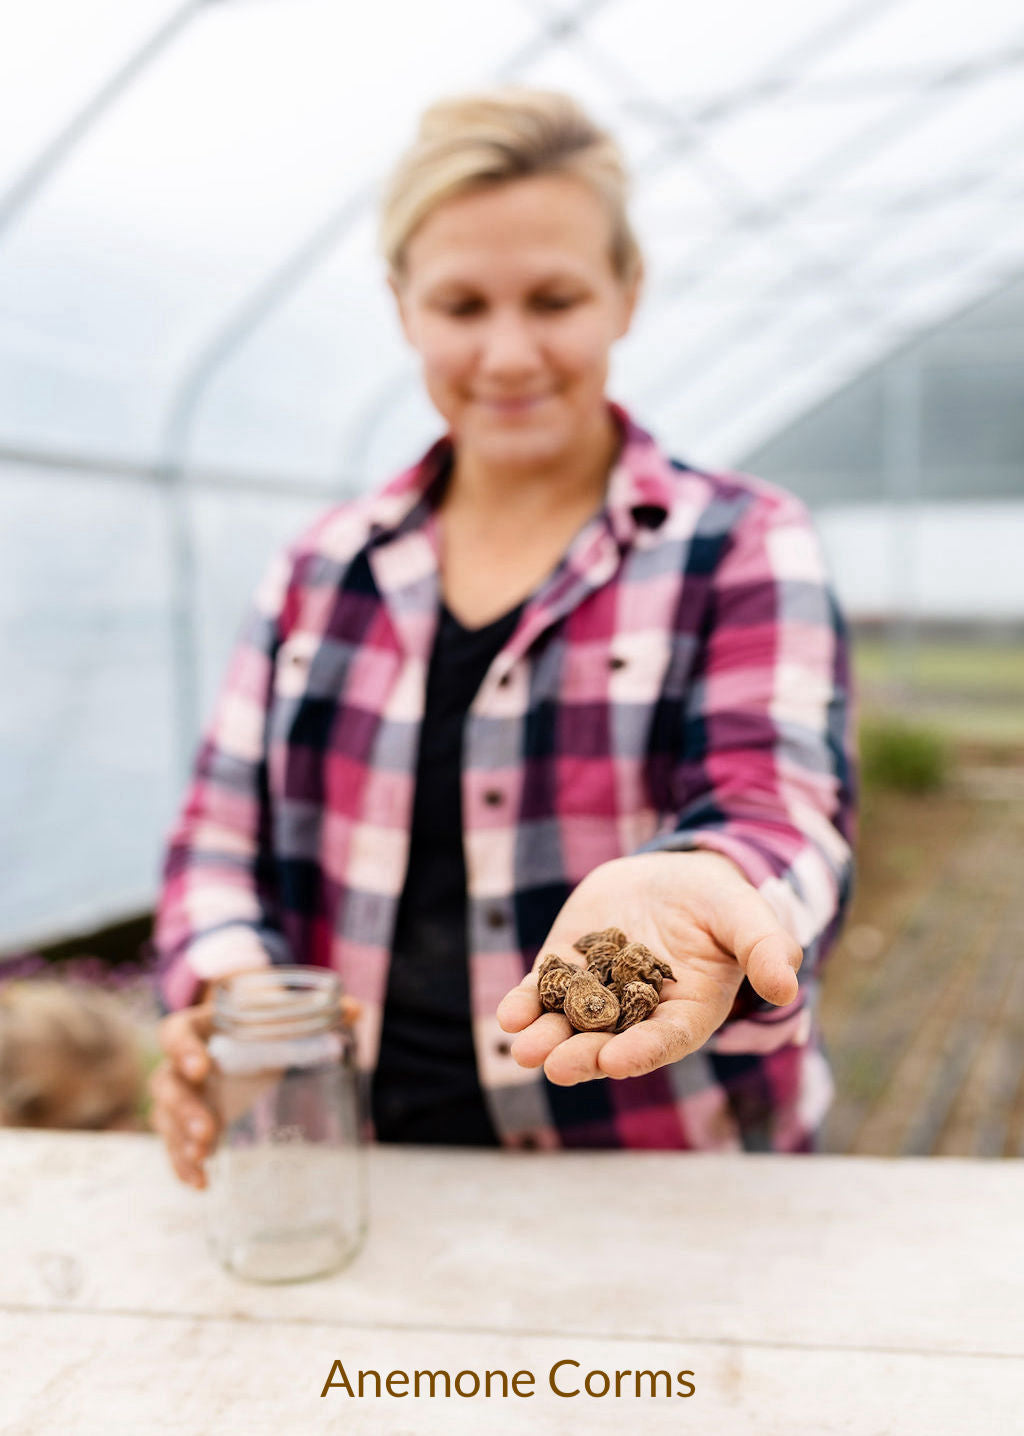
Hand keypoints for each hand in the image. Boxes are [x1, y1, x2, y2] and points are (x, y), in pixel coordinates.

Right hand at [150, 990, 361, 1189]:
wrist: (247, 1027)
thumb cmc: (260, 1019)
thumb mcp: (280, 1010)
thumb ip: (314, 1010)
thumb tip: (356, 1010)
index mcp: (198, 1026)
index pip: (175, 1032)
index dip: (182, 1049)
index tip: (201, 1067)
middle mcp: (180, 1061)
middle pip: (166, 1083)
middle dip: (184, 1108)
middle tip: (208, 1130)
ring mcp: (181, 1094)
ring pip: (165, 1117)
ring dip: (179, 1141)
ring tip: (203, 1158)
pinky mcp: (186, 1122)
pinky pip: (174, 1144)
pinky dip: (183, 1164)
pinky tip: (200, 1183)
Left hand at [496, 851, 801, 1085]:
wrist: (671, 876)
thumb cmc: (718, 903)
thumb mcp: (746, 916)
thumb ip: (765, 948)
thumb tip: (786, 987)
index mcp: (687, 1012)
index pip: (664, 1039)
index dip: (641, 1050)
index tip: (615, 1059)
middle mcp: (639, 1014)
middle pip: (609, 1042)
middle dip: (582, 1056)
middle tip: (556, 1067)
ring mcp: (598, 994)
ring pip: (569, 1025)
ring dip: (546, 1039)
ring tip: (524, 1050)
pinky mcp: (566, 968)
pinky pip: (543, 992)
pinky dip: (526, 1005)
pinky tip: (509, 1015)